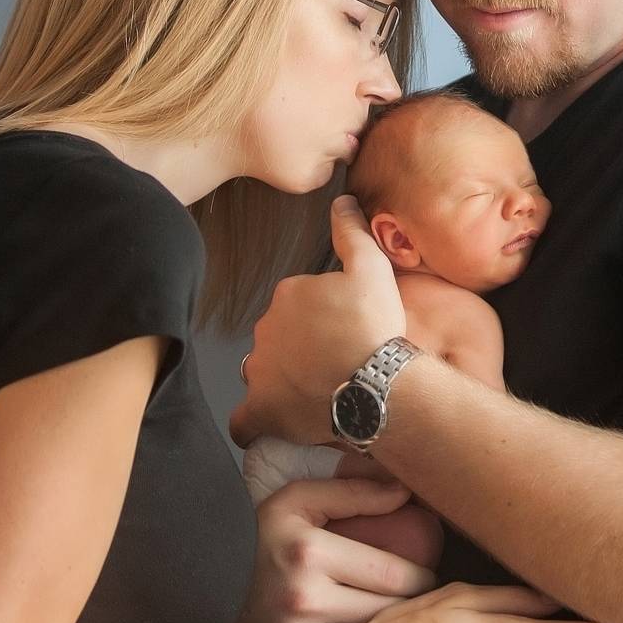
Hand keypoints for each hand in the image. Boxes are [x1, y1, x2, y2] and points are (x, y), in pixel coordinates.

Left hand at [233, 195, 406, 446]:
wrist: (376, 384)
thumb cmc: (375, 328)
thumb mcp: (373, 269)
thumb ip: (352, 232)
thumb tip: (341, 200)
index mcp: (288, 294)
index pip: (298, 304)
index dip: (322, 317)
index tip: (344, 329)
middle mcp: (265, 329)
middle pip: (280, 337)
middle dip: (301, 347)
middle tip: (336, 361)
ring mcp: (260, 371)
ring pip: (266, 372)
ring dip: (284, 379)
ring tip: (319, 391)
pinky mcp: (261, 410)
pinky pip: (246, 419)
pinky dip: (256, 421)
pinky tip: (272, 422)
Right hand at [242, 477, 437, 622]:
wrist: (207, 588)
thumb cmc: (260, 540)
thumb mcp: (297, 501)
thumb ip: (351, 489)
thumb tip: (403, 492)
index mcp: (308, 551)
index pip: (396, 574)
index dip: (423, 577)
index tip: (425, 575)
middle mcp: (302, 597)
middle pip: (390, 612)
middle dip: (415, 607)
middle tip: (420, 601)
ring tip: (398, 621)